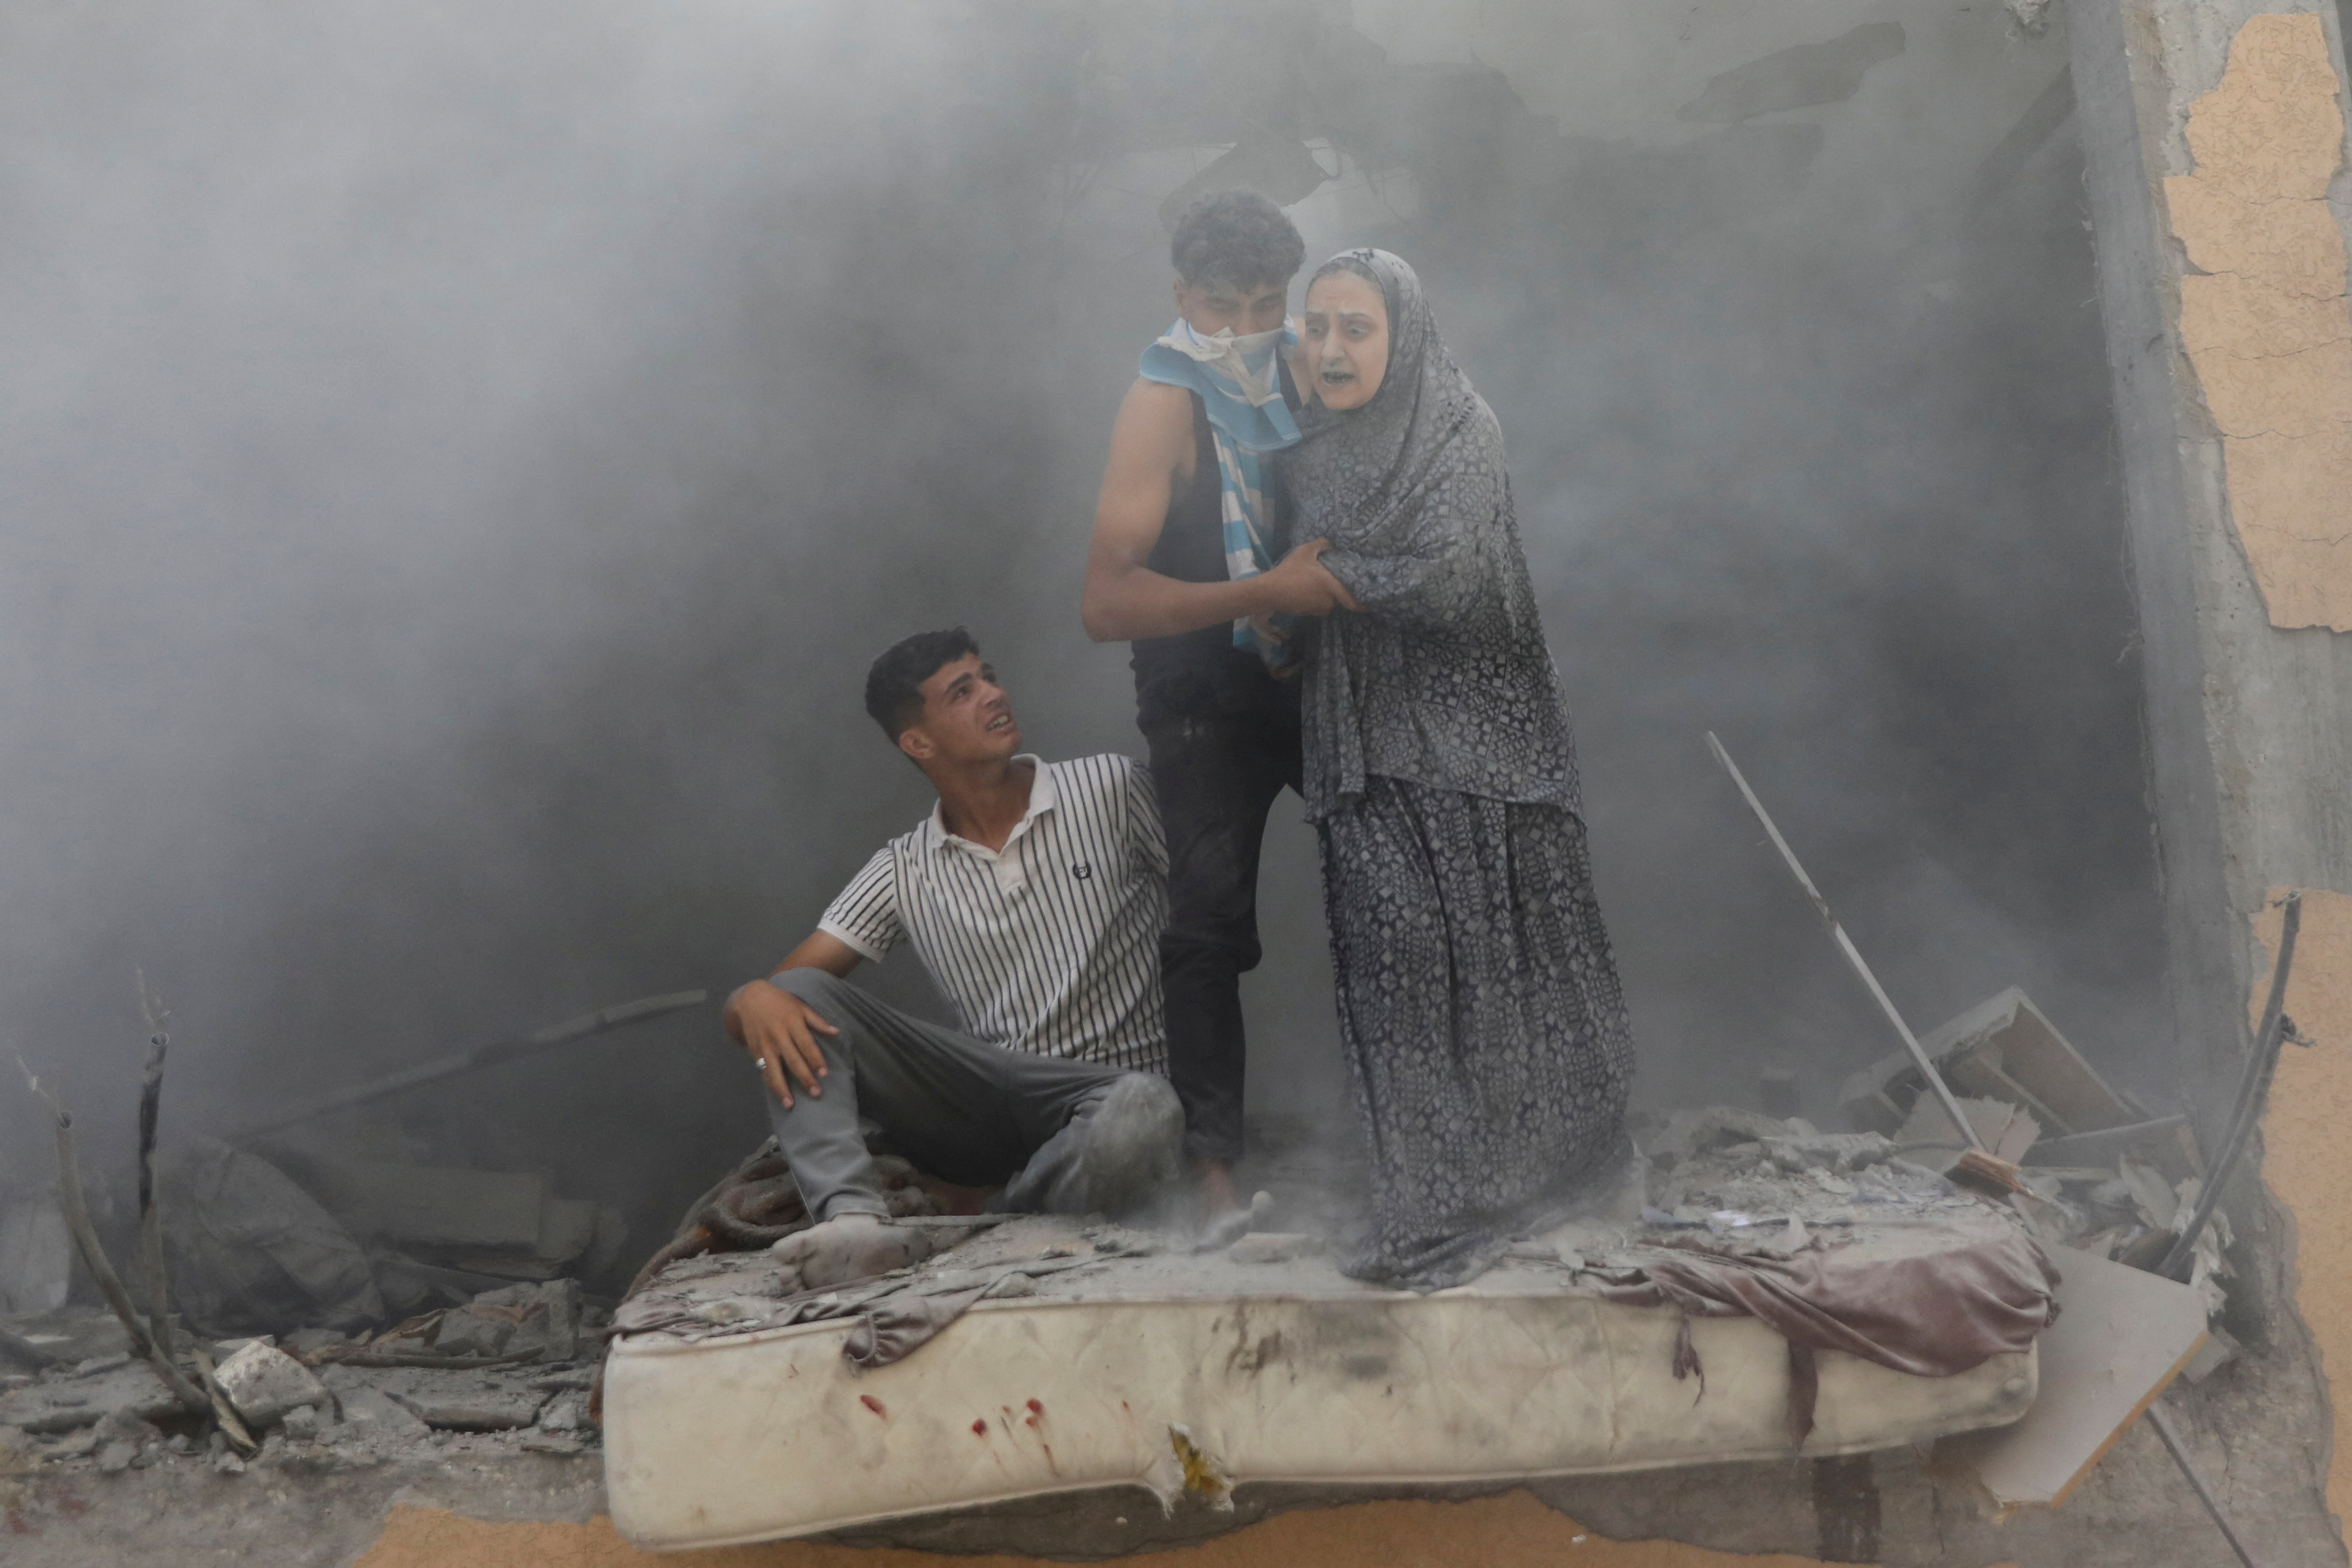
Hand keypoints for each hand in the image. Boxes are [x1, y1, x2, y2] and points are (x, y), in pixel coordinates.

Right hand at [723, 977, 838, 1107]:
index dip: (816, 1059)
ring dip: (782, 1088)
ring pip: (774, 1070)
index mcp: (792, 1023)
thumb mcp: (800, 1006)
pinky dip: (770, 1083)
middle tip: (816, 1093)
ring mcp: (765, 1045)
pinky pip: (763, 1070)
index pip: (806, 1044)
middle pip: (793, 1060)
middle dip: (804, 1078)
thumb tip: (836, 1032)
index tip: (824, 1074)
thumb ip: (817, 1021)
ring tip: (791, 1104)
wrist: (750, 999)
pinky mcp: (755, 1051)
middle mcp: (778, 1036)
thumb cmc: (780, 1002)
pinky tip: (778, 1095)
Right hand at [1254, 538, 1362, 616]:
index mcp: (1331, 585)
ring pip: (1327, 602)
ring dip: (1324, 595)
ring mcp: (1317, 608)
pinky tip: (1304, 590)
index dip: (1362, 603)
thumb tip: (1330, 542)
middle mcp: (1328, 600)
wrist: (1269, 591)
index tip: (1368, 603)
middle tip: (1330, 581)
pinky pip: (1317, 606)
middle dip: (1336, 591)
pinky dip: (1314, 599)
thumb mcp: (1304, 551)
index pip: (1352, 600)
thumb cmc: (1289, 571)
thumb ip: (1321, 544)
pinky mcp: (1308, 613)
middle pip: (1338, 597)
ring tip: (1313, 584)